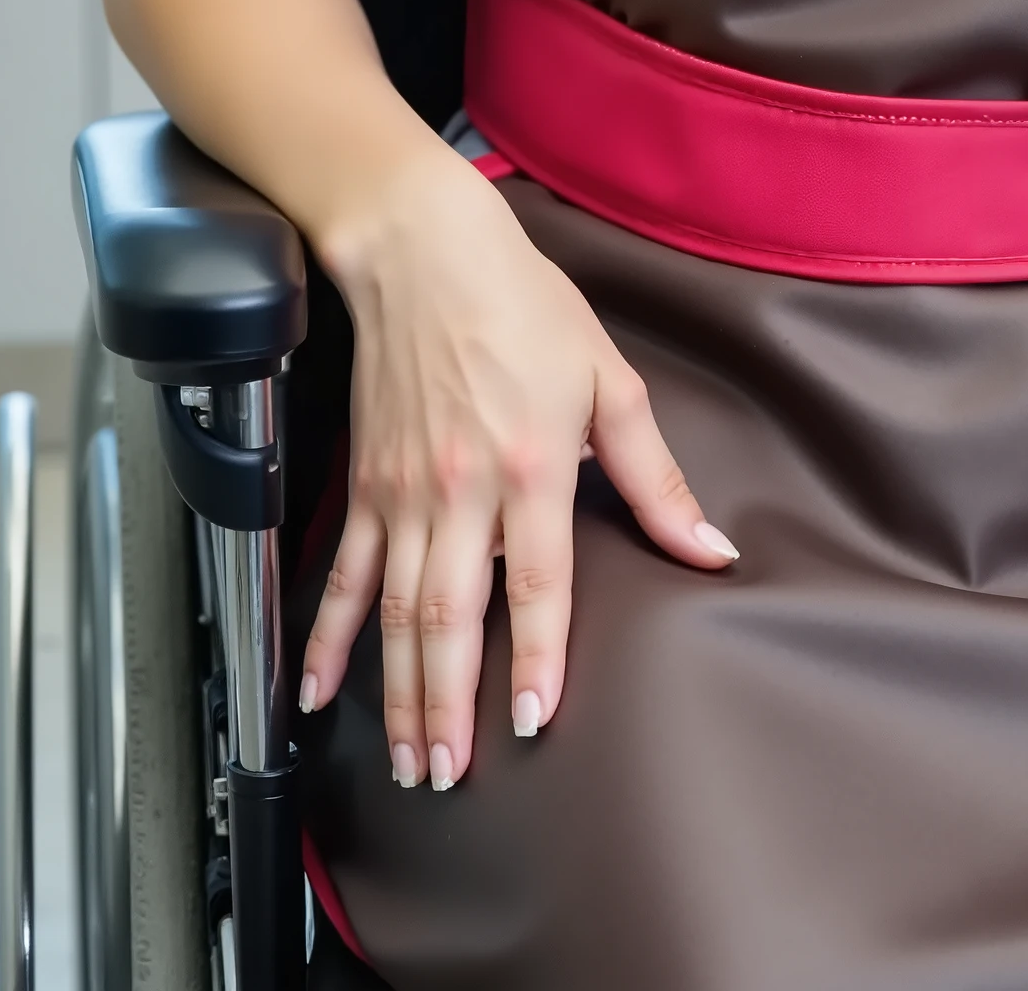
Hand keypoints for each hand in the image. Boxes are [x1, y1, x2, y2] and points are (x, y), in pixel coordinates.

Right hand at [300, 145, 736, 788]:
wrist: (425, 251)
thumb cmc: (524, 306)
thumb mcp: (610, 380)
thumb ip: (657, 477)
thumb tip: (711, 549)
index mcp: (533, 466)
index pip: (538, 583)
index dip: (537, 657)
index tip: (535, 723)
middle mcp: (462, 490)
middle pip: (453, 618)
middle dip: (451, 707)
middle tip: (452, 776)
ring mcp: (402, 493)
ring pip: (396, 614)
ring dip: (399, 694)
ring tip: (410, 762)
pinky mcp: (362, 486)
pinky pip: (341, 576)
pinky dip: (326, 638)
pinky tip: (316, 693)